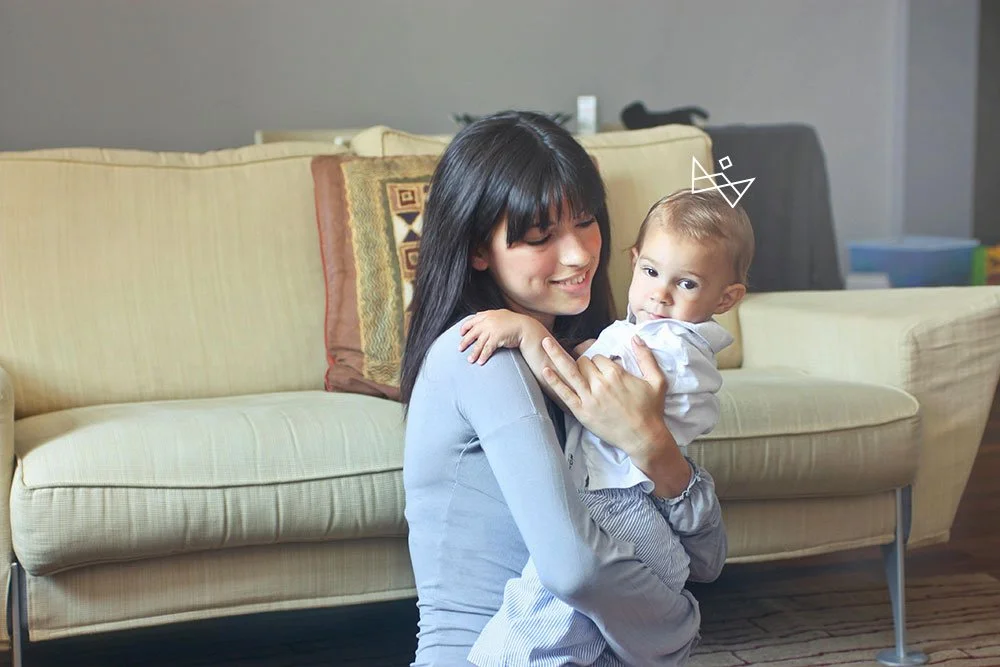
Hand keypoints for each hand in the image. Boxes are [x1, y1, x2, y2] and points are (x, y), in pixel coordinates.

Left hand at [459, 310, 538, 364]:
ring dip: (474, 353)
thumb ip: (489, 315)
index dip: (465, 328)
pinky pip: (487, 349)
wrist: (525, 327)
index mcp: (488, 315)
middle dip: (465, 341)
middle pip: (472, 333)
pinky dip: (483, 356)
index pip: (472, 321)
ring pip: (479, 343)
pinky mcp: (497, 338)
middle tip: (460, 349)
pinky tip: (480, 362)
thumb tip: (477, 315)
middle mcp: (488, 321)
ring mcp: (492, 330)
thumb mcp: (500, 314)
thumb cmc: (514, 322)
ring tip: (470, 360)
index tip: (461, 334)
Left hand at [541, 335, 691, 496]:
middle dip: (584, 362)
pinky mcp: (581, 412)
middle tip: (587, 368)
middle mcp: (600, 384)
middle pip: (583, 362)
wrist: (644, 437)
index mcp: (616, 374)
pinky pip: (564, 393)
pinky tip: (545, 370)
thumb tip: (635, 337)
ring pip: (570, 371)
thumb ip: (646, 357)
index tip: (602, 367)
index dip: (599, 361)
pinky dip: (554, 381)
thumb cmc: (651, 410)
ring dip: (555, 354)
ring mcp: (589, 398)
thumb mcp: (657, 381)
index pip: (598, 357)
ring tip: (544, 342)